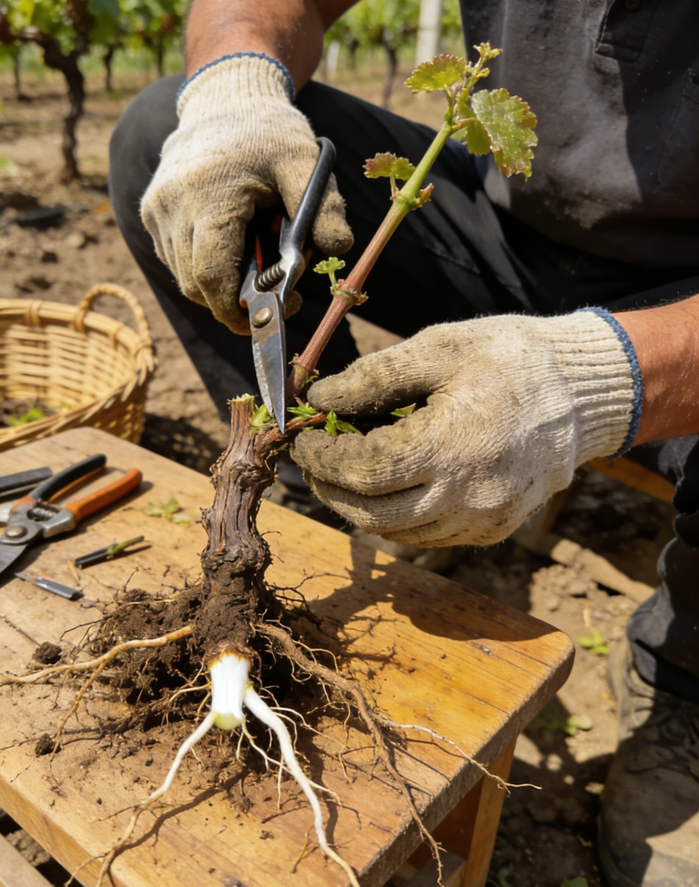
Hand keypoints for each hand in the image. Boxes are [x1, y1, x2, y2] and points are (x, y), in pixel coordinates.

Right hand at [140, 54, 352, 333]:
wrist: (223, 98)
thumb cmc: (268, 132)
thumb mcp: (305, 161)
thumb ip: (323, 207)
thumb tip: (338, 249)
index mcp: (208, 194)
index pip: (212, 275)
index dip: (237, 309)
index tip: (272, 317)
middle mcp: (171, 205)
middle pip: (196, 284)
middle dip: (235, 302)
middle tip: (281, 295)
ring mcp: (156, 210)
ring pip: (184, 276)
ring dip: (220, 285)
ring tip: (260, 265)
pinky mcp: (151, 212)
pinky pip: (176, 259)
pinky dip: (204, 266)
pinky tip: (235, 246)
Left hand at [292, 310, 637, 545]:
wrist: (584, 391)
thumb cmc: (509, 359)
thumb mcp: (439, 348)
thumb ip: (373, 377)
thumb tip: (319, 399)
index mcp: (453, 445)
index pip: (364, 471)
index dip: (324, 459)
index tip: (304, 440)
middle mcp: (469, 495)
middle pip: (373, 515)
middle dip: (331, 490)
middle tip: (313, 461)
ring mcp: (484, 520)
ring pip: (399, 534)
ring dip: (360, 508)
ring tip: (346, 471)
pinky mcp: (495, 530)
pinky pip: (430, 538)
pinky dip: (397, 518)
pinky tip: (389, 486)